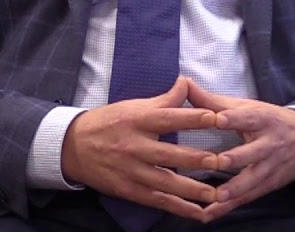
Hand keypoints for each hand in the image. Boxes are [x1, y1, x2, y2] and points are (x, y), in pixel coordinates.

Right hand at [60, 77, 221, 221]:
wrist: (72, 147)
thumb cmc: (108, 122)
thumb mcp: (133, 105)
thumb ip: (164, 99)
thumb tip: (187, 82)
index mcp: (138, 120)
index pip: (169, 117)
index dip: (193, 118)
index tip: (217, 118)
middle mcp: (135, 146)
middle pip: (169, 154)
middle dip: (197, 159)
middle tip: (222, 162)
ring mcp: (131, 170)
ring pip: (166, 182)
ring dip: (193, 190)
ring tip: (217, 195)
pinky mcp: (128, 189)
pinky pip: (157, 200)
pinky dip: (178, 208)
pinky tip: (198, 212)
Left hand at [183, 79, 294, 222]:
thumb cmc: (268, 120)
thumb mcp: (247, 107)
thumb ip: (213, 101)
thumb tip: (184, 83)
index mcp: (263, 119)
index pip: (247, 118)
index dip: (233, 118)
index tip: (217, 119)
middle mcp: (269, 144)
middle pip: (253, 152)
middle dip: (236, 158)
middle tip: (217, 162)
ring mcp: (270, 167)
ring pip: (253, 180)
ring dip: (235, 189)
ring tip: (216, 196)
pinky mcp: (268, 185)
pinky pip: (247, 198)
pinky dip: (229, 207)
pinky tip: (208, 214)